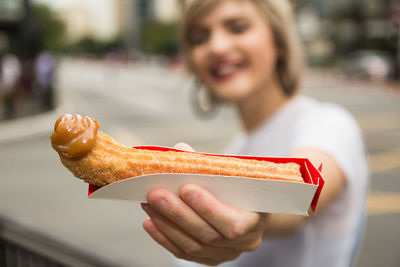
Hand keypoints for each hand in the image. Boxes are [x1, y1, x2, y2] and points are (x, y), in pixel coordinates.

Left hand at [141, 143, 266, 264]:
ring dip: (166, 224)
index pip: (232, 223)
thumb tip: (179, 150)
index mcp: (256, 222)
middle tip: (155, 194)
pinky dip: (164, 237)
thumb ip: (209, 164)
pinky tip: (150, 222)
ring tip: (148, 204)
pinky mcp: (209, 259)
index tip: (185, 188)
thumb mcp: (233, 173)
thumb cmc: (240, 186)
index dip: (208, 208)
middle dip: (178, 213)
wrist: (249, 207)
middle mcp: (244, 244)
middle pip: (207, 235)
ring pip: (192, 246)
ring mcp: (225, 254)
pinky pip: (183, 253)